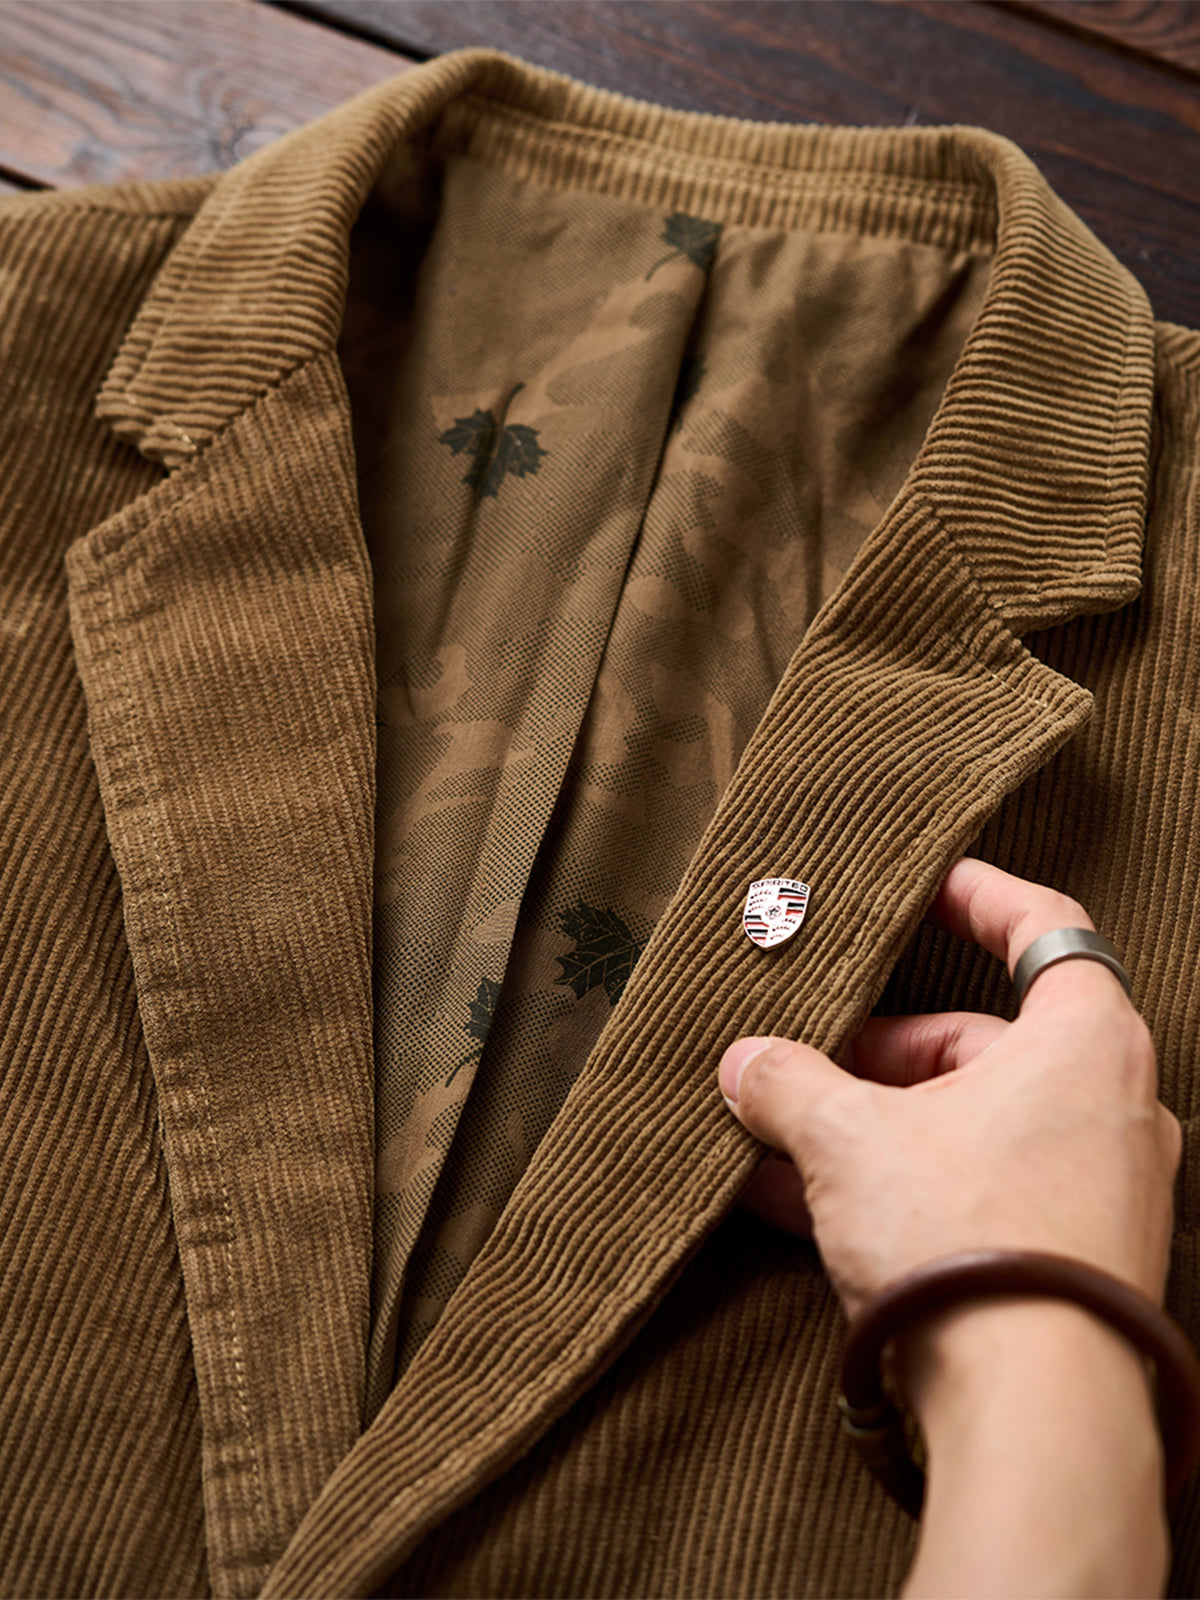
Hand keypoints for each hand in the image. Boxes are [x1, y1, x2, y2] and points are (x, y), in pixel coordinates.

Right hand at [718, 857, 1179, 1321]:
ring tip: (775, 1140)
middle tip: (802, 1057)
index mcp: (1084, 1043)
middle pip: (983, 1043)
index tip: (924, 886)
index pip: (1045, 929)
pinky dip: (896, 1189)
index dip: (978, 897)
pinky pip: (971, 1196)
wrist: (1032, 1417)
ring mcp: (1094, 1192)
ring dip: (871, 1128)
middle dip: (879, 1050)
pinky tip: (796, 1209)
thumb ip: (789, 1085)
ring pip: (968, 1127)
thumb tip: (746, 1063)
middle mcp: (1108, 1109)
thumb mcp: (848, 1139)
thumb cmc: (969, 1240)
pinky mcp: (1068, 1264)